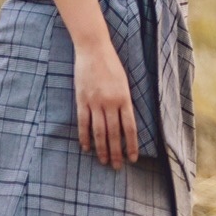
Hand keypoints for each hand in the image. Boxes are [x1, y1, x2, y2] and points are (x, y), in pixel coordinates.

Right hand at [75, 36, 138, 168]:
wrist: (93, 49)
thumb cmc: (111, 64)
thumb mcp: (124, 82)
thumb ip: (124, 102)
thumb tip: (126, 123)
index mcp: (124, 97)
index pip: (130, 127)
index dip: (132, 144)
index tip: (133, 158)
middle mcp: (110, 102)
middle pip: (114, 133)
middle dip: (116, 152)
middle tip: (117, 166)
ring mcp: (95, 101)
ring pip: (99, 132)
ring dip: (102, 149)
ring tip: (103, 161)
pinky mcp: (82, 100)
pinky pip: (84, 123)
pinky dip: (85, 137)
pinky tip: (87, 148)